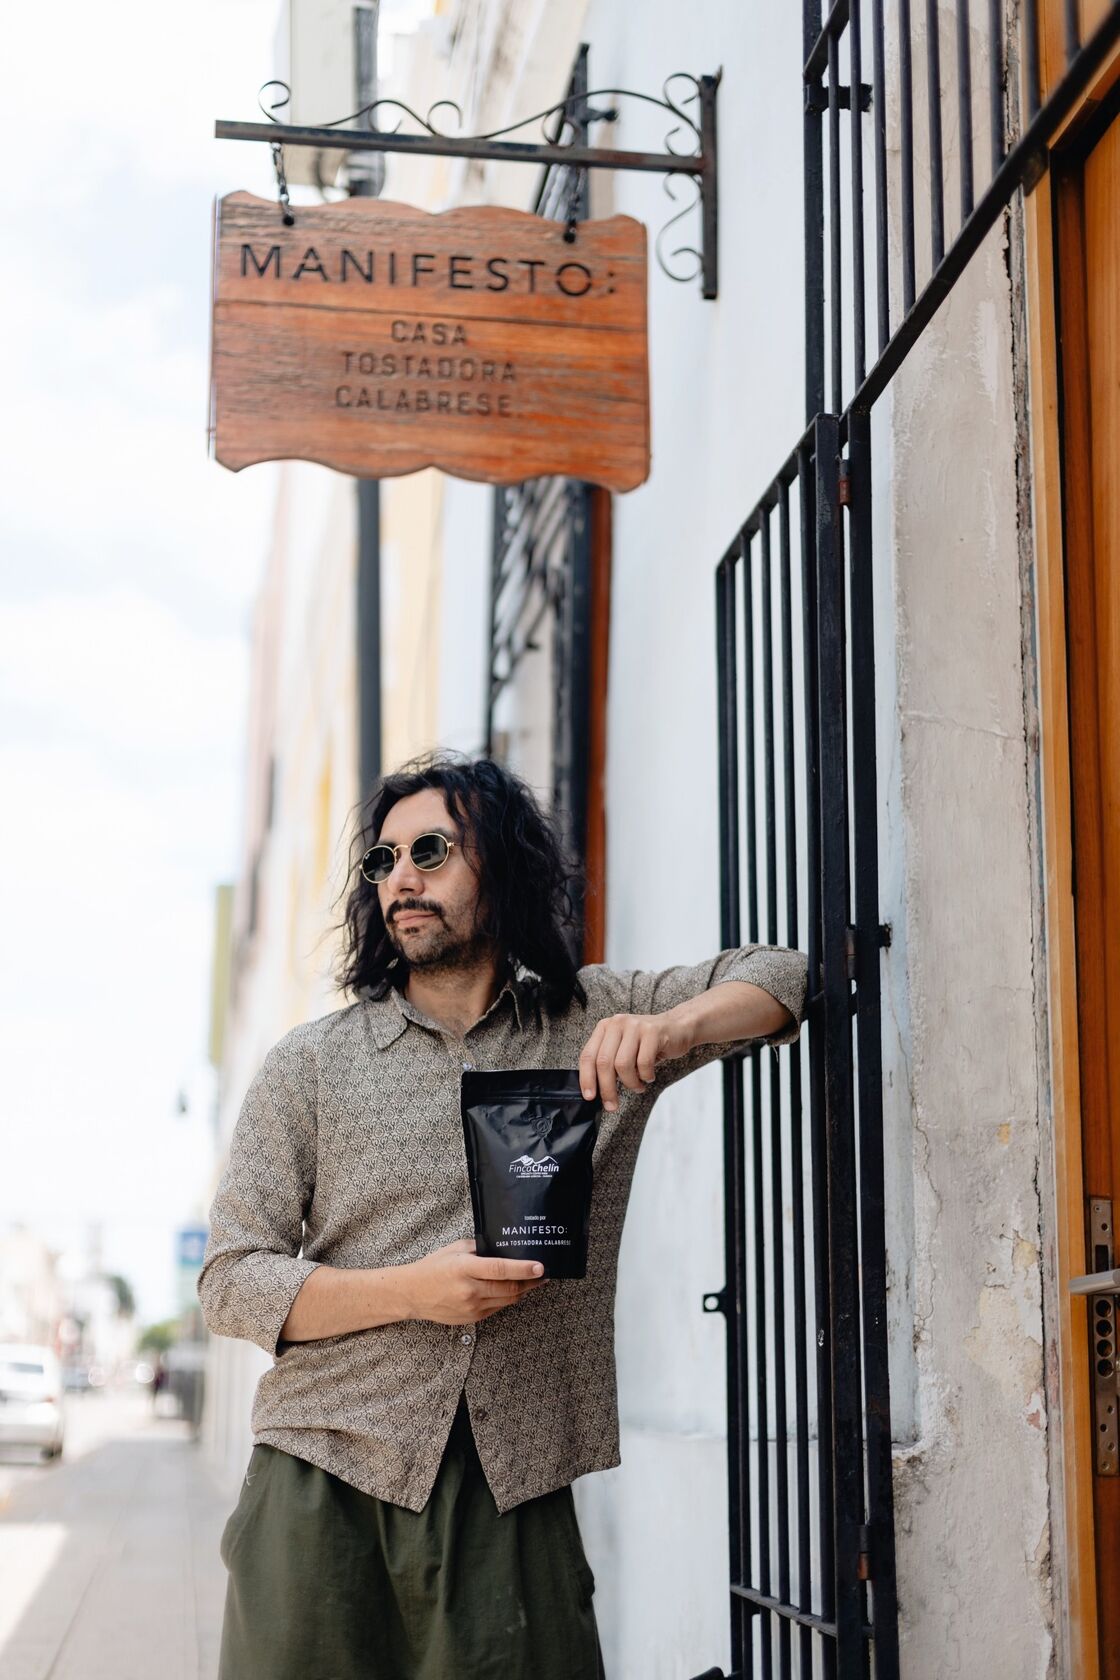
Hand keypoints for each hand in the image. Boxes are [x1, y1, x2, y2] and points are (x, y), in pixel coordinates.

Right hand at [398, 1238, 546, 1324]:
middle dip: (530, 1282)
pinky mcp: (472, 1319)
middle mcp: (469, 1290)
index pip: (500, 1269)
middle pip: (509, 1288)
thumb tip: (503, 1248)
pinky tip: (512, 1290)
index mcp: (464, 1268)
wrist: (412, 1294)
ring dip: (522, 1291)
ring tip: (534, 1282)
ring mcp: (471, 1308)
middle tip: (543, 1274)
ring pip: (507, 1301)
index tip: (540, 1267)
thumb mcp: (454, 1249)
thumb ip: (479, 1248)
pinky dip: (507, 1299)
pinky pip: (497, 1308)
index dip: (522, 1269)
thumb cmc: (433, 1267)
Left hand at [578, 1010, 692, 1111]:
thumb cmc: (648, 1042)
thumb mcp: (623, 1048)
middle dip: (607, 1088)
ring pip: (623, 1064)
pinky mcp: (653, 1032)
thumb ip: (609, 1062)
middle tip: (612, 1105)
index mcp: (605, 1027)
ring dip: (630, 1083)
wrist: (678, 1027)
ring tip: (638, 1086)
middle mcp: (617, 1023)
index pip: (588, 1055)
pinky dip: (646, 1076)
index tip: (589, 1096)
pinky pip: (644, 1063)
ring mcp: (635, 1026)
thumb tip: (596, 1090)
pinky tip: (649, 1076)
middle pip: (604, 1062)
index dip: (587, 1078)